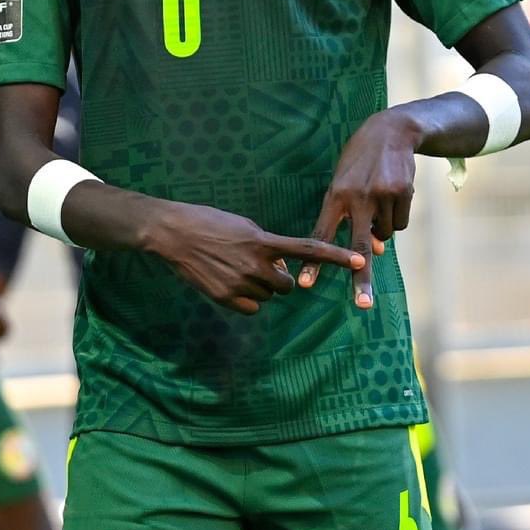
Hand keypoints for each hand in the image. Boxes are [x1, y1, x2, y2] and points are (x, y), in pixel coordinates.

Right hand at [138, 201, 362, 316]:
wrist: (171, 233)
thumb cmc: (208, 222)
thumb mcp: (244, 225)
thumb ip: (268, 246)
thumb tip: (281, 268)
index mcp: (262, 241)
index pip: (307, 249)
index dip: (334, 256)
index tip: (358, 261)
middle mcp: (255, 264)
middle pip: (287, 285)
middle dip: (280, 278)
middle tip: (259, 266)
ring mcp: (240, 283)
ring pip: (268, 296)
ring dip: (260, 287)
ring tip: (234, 269)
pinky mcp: (225, 298)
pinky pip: (251, 307)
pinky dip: (246, 299)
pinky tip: (228, 282)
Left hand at [314, 109, 423, 310]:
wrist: (390, 132)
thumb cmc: (360, 163)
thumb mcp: (345, 184)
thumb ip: (350, 218)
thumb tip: (374, 250)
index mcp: (334, 196)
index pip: (321, 235)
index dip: (313, 262)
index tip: (305, 284)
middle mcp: (356, 198)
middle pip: (357, 248)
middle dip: (359, 278)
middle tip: (361, 305)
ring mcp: (380, 197)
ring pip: (384, 237)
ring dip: (382, 229)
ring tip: (378, 200)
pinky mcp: (402, 194)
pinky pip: (400, 225)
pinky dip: (397, 218)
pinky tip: (393, 196)